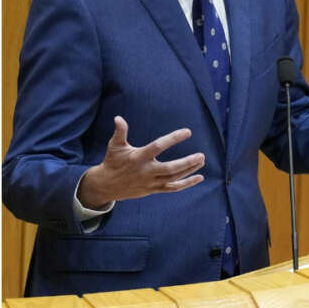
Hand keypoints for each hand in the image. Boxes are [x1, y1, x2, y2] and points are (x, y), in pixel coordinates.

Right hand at [77, 116, 204, 208]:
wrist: (106, 185)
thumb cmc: (113, 161)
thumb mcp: (115, 145)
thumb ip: (120, 131)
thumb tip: (118, 118)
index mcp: (138, 157)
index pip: (158, 146)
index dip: (173, 138)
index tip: (188, 132)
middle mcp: (146, 171)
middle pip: (170, 169)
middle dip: (187, 163)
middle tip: (201, 155)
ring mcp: (151, 182)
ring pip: (174, 178)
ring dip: (189, 171)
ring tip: (201, 161)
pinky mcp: (153, 189)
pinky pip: (173, 188)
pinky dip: (186, 183)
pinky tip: (198, 177)